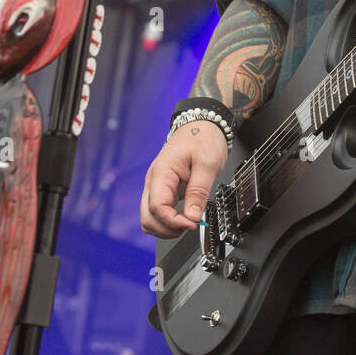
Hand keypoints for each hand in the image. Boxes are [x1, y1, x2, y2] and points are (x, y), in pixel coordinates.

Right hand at [140, 119, 229, 237]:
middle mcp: (154, 181)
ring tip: (188, 222)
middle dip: (167, 229)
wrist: (200, 125)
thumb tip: (193, 217)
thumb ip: (199, 191)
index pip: (157, 207)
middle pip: (147, 218)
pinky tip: (185, 216)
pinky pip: (159, 212)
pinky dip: (169, 220)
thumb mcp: (208, 164)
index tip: (192, 224)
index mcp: (162, 173)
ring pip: (150, 218)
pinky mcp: (163, 189)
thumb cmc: (202, 138)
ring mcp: (157, 186)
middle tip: (190, 226)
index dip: (173, 221)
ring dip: (166, 227)